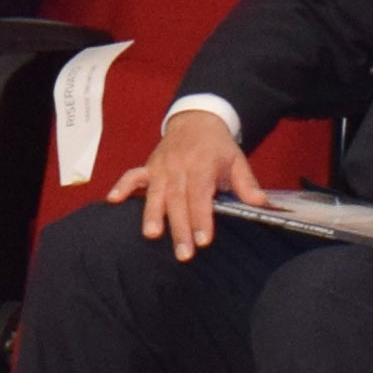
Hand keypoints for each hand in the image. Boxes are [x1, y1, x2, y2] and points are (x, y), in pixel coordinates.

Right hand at [119, 106, 261, 256]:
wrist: (196, 119)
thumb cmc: (218, 147)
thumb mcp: (237, 160)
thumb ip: (246, 184)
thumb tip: (260, 204)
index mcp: (203, 165)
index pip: (201, 195)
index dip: (201, 217)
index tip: (203, 240)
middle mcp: (179, 166)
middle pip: (178, 200)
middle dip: (179, 227)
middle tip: (183, 253)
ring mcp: (161, 166)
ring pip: (155, 193)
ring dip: (152, 214)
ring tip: (151, 234)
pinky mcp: (148, 166)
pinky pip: (132, 176)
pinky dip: (122, 187)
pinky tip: (112, 201)